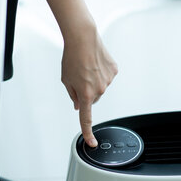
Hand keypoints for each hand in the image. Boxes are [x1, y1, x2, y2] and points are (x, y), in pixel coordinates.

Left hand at [61, 26, 117, 146]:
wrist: (83, 38)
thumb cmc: (72, 56)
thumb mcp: (66, 79)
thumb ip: (73, 95)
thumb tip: (78, 104)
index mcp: (85, 94)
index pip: (86, 119)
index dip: (88, 132)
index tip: (92, 143)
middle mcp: (99, 90)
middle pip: (92, 98)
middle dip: (86, 92)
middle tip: (79, 77)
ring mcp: (108, 81)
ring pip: (100, 87)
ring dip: (93, 80)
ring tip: (87, 65)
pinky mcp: (114, 71)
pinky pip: (107, 77)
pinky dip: (101, 72)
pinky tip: (95, 62)